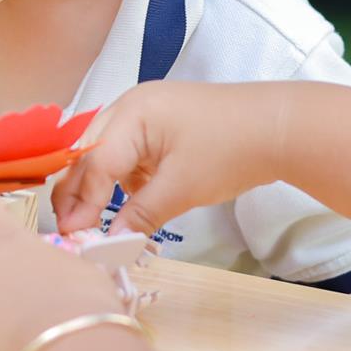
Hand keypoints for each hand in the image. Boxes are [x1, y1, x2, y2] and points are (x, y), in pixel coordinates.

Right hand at [53, 81, 285, 235]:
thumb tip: (108, 243)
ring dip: (98, 187)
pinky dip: (123, 179)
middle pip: (88, 153)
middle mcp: (130, 108)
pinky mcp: (160, 126)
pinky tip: (130, 203)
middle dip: (77, 193)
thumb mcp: (182, 188)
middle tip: (71, 232)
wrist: (280, 127)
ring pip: (105, 154)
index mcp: (131, 115)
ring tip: (93, 223)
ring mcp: (145, 115)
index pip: (92, 162)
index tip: (70, 237)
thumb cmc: (231, 150)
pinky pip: (128, 154)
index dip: (79, 202)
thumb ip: (140, 214)